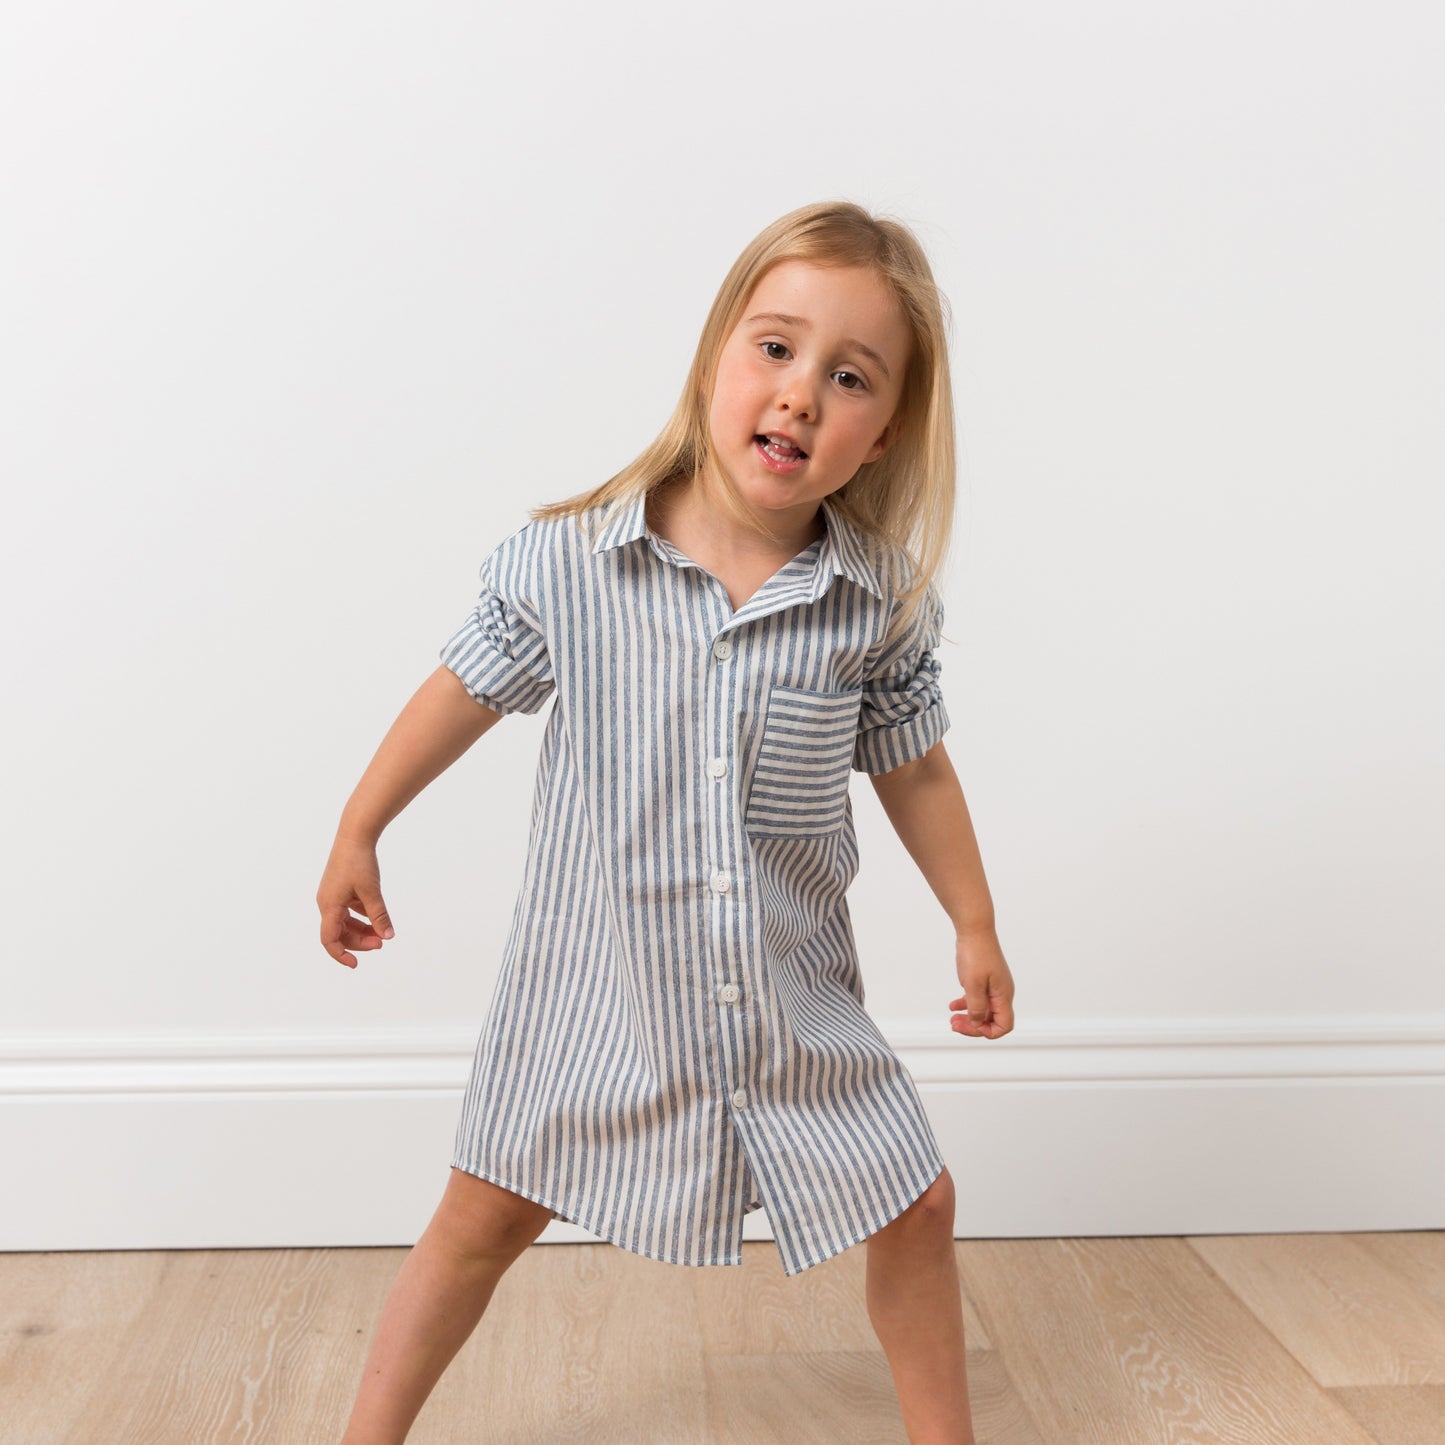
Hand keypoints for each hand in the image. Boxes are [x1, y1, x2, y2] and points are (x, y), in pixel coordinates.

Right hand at [317, 836, 394, 969]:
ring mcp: (333, 895)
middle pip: (339, 933)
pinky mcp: (340, 889)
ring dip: (362, 930)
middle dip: (359, 942)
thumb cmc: (359, 862)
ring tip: (381, 933)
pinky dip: (362, 917)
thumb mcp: (371, 891)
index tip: (355, 964)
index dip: (340, 955)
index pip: (329, 940)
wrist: (354, 835)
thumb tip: (388, 936)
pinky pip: (349, 910)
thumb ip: (379, 915)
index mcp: (329, 906)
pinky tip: (376, 918)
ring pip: (345, 922)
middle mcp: (327, 903)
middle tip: (381, 943)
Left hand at [949, 928, 1014, 1039]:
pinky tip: (953, 1005)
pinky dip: (966, 1004)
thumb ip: (976, 1007)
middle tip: (954, 1024)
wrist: (974, 930)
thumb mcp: (973, 984)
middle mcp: (1002, 993)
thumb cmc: (976, 954)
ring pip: (983, 1010)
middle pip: (992, 1020)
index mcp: (1003, 996)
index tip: (969, 1025)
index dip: (987, 1031)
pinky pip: (978, 999)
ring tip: (952, 1019)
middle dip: (973, 1026)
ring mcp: (994, 986)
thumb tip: (977, 1023)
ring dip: (968, 1017)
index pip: (1004, 1025)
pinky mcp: (985, 980)